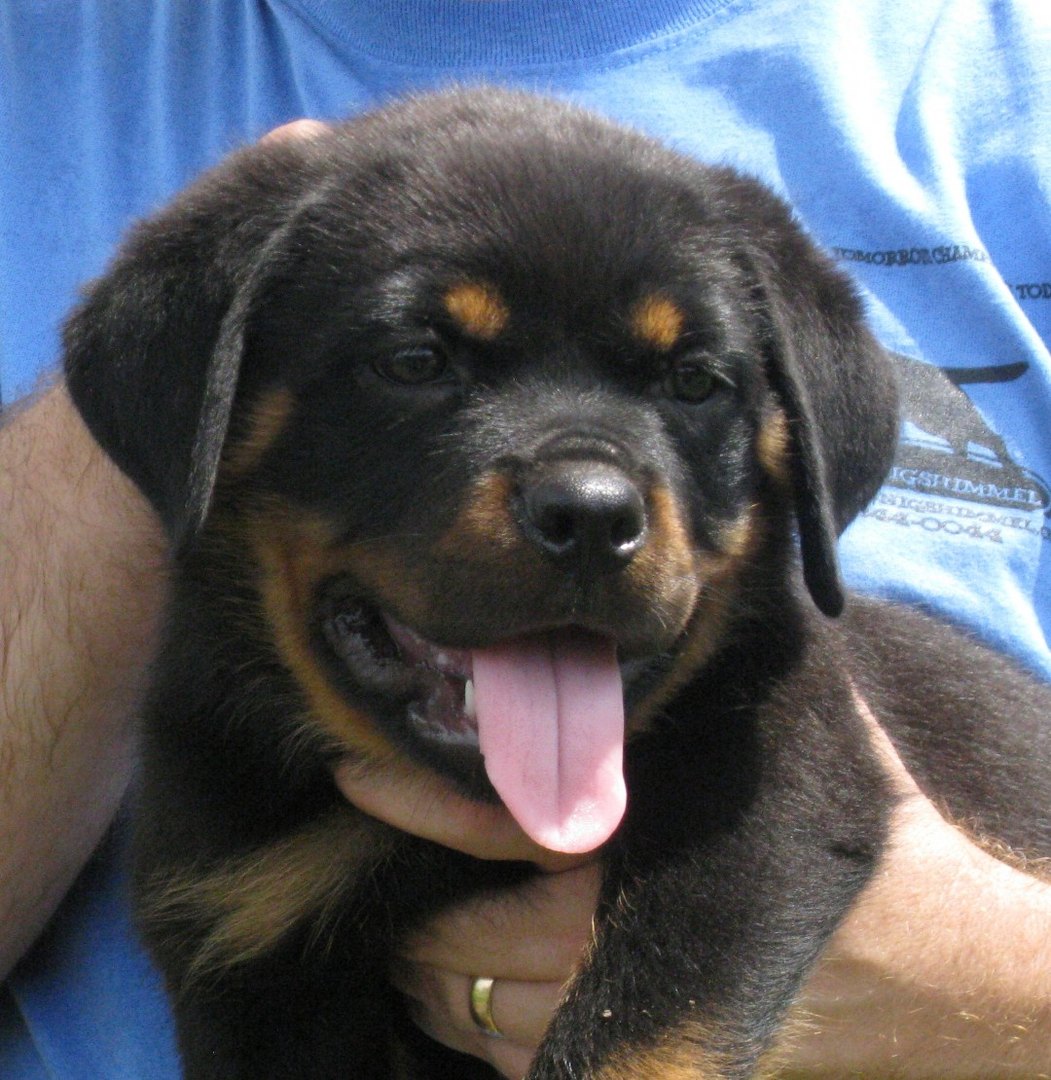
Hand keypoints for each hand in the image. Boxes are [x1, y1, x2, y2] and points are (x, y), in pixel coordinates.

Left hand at [352, 697, 1050, 1077]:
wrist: (939, 962)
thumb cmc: (861, 828)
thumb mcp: (794, 721)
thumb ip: (714, 668)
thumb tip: (671, 590)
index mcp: (633, 839)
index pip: (490, 819)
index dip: (414, 794)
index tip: (355, 771)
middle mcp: (615, 934)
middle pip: (467, 942)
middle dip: (416, 930)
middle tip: (392, 907)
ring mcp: (628, 1008)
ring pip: (487, 1016)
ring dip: (439, 990)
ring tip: (413, 962)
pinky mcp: (650, 1065)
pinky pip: (532, 1068)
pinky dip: (489, 1045)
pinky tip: (475, 1014)